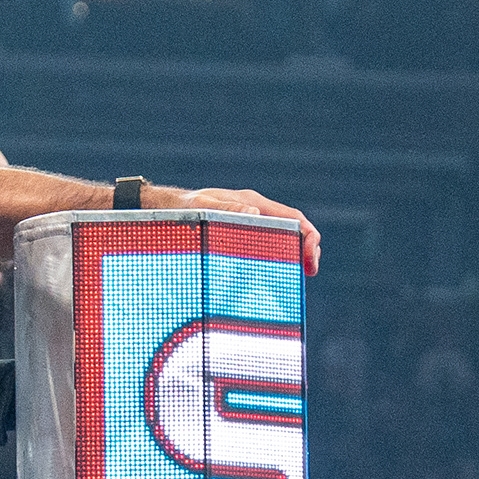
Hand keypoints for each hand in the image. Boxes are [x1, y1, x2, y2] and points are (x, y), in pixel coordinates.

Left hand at [143, 184, 321, 275]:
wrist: (167, 210)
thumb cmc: (183, 208)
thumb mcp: (202, 208)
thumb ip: (226, 209)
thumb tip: (253, 213)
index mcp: (252, 202)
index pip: (292, 216)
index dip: (307, 234)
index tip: (309, 255)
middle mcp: (256, 211)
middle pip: (294, 228)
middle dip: (308, 248)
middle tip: (311, 270)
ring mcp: (251, 224)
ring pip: (284, 239)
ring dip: (296, 254)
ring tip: (302, 274)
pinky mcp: (243, 237)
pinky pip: (269, 247)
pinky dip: (280, 259)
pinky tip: (280, 275)